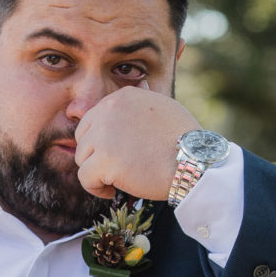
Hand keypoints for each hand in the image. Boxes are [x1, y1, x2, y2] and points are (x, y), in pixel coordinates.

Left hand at [74, 88, 198, 201]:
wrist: (193, 162)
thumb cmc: (184, 139)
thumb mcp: (164, 106)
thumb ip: (145, 98)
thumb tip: (142, 85)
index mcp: (121, 97)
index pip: (92, 120)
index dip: (101, 142)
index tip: (118, 154)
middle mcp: (109, 110)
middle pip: (84, 139)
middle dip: (96, 156)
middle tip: (115, 168)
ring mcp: (104, 135)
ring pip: (82, 159)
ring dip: (96, 172)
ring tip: (117, 180)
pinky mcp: (104, 160)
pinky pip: (85, 178)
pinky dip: (96, 188)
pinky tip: (112, 190)